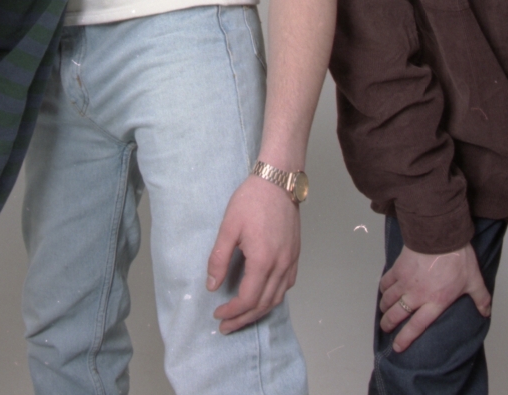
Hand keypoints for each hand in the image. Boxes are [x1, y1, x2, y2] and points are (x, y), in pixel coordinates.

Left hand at [207, 176, 300, 332]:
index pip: (248, 299)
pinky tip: (263, 297)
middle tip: (226, 326)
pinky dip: (273, 297)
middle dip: (243, 319)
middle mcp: (281, 265)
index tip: (218, 314)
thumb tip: (212, 285)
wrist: (278, 181)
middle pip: (263, 304)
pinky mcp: (295, 254)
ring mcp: (291, 260)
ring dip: (259, 311)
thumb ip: (219, 258)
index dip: (232, 311)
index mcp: (263, 260)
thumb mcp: (228, 227)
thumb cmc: (252, 200)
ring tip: (242, 317)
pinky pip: (287, 285)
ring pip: (277, 298)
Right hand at [377, 243, 490, 352]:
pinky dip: (383, 288)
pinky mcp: (398, 269)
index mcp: (435, 302)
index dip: (405, 338)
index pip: (416, 326)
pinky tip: (384, 290)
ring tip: (384, 311)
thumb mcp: (474, 280)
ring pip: (388, 300)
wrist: (439, 236)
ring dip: (384, 307)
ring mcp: (405, 283)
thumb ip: (480, 298)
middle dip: (388, 324)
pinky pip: (386, 282)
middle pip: (396, 315)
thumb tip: (486, 312)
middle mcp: (417, 296)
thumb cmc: (457, 258)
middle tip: (385, 328)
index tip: (397, 347)